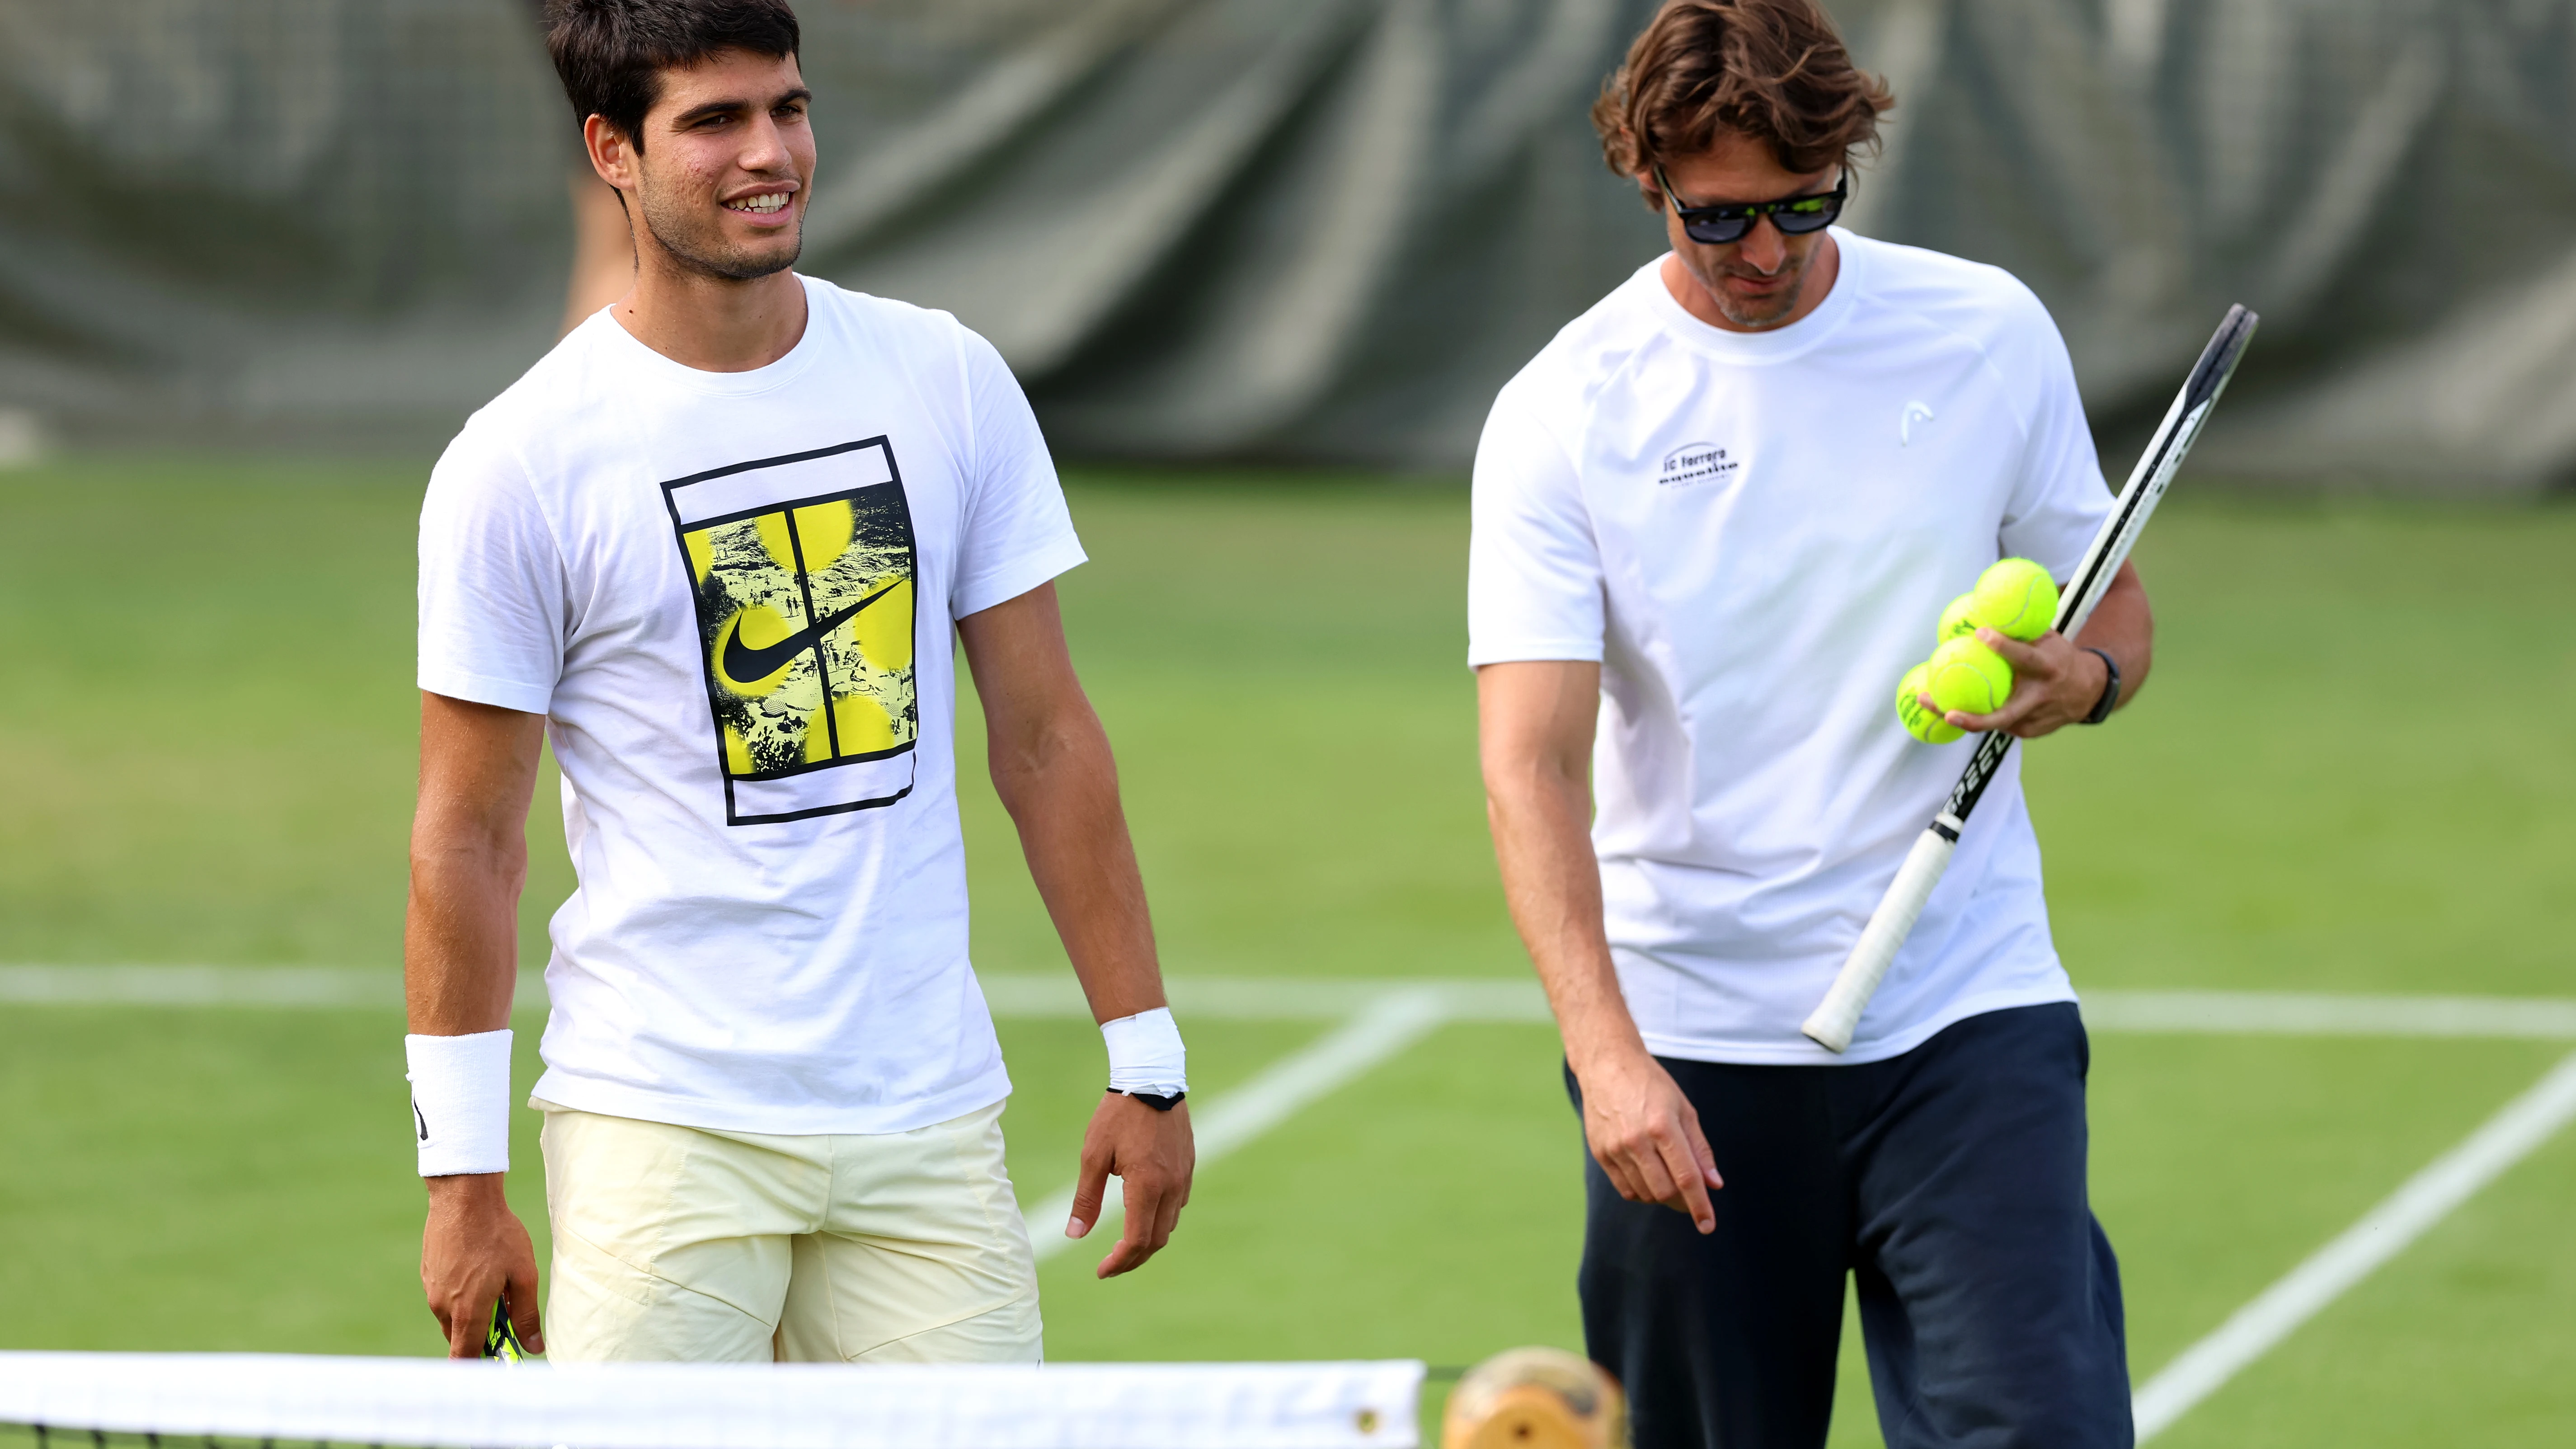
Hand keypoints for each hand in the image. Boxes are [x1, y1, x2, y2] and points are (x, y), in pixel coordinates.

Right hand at [421, 1173, 542, 1357]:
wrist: (463, 1198)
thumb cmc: (497, 1235)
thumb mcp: (523, 1275)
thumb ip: (526, 1315)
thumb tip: (533, 1347)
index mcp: (467, 1312)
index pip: (465, 1357)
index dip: (479, 1366)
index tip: (496, 1363)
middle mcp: (443, 1306)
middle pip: (461, 1337)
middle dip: (482, 1335)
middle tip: (506, 1312)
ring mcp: (431, 1290)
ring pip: (453, 1316)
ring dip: (471, 1311)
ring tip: (495, 1282)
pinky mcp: (428, 1275)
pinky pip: (445, 1297)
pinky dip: (461, 1294)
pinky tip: (477, 1269)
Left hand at [1064, 1092, 1194, 1277]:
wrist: (1152, 1077)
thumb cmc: (1118, 1114)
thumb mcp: (1094, 1155)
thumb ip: (1086, 1199)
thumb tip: (1074, 1235)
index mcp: (1147, 1186)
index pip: (1137, 1241)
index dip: (1119, 1262)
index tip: (1102, 1271)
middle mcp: (1172, 1187)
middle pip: (1157, 1240)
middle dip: (1134, 1258)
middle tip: (1111, 1265)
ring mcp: (1184, 1176)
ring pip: (1170, 1224)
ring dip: (1148, 1240)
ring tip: (1124, 1244)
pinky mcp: (1188, 1165)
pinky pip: (1178, 1204)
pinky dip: (1161, 1219)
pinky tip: (1144, 1212)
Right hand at [1572, 1047, 1721, 1231]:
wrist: (1607, 1064)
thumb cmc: (1652, 1085)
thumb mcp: (1685, 1110)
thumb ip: (1700, 1149)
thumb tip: (1714, 1185)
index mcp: (1663, 1127)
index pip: (1687, 1178)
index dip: (1701, 1206)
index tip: (1708, 1225)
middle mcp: (1637, 1141)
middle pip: (1665, 1192)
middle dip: (1683, 1202)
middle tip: (1691, 1198)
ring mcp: (1615, 1148)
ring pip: (1645, 1194)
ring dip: (1663, 1196)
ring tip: (1669, 1178)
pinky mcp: (1600, 1153)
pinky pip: (1625, 1188)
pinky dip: (1642, 1191)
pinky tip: (1649, 1176)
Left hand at [1929, 627, 2110, 739]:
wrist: (2089, 692)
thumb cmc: (2060, 659)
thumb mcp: (2049, 640)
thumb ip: (2022, 630)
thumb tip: (1985, 607)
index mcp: (2048, 668)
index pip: (2025, 657)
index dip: (2003, 647)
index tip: (1980, 633)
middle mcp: (2040, 698)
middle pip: (2002, 715)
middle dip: (1972, 717)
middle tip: (1944, 710)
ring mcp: (2032, 719)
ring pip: (1991, 722)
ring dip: (1958, 714)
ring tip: (1926, 701)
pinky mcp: (2026, 732)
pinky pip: (1995, 722)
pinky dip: (1972, 713)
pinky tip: (1947, 703)